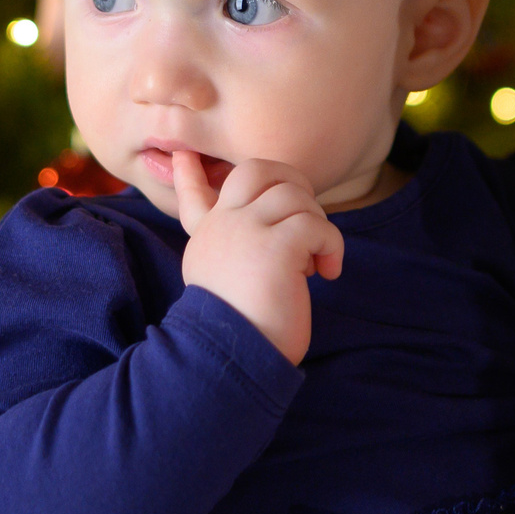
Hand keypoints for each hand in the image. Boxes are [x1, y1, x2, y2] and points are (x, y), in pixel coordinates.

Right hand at [173, 153, 341, 364]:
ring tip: (314, 261)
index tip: (183, 154)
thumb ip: (237, 254)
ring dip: (316, 224)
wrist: (233, 358)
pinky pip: (317, 225)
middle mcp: (222, 225)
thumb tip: (284, 233)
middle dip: (291, 179)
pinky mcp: (276, 244)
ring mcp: (246, 229)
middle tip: (308, 216)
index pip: (192, 194)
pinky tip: (327, 273)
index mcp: (207, 237)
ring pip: (294, 194)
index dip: (189, 172)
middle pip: (255, 170)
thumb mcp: (224, 285)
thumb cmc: (240, 332)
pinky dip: (332, 246)